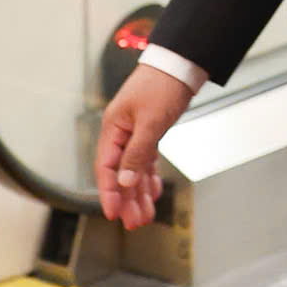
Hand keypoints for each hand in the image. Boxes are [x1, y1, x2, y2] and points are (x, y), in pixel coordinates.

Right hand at [94, 65, 190, 228]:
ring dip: (138, 192)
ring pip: (133, 169)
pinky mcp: (149, 131)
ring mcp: (135, 132)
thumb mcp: (150, 122)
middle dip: (127, 198)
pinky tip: (153, 192)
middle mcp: (121, 132)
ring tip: (145, 215)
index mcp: (113, 128)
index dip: (108, 192)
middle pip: (120, 172)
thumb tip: (124, 182)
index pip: (105, 167)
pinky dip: (149, 176)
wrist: (181, 63)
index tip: (113, 214)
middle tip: (134, 223)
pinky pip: (145, 159)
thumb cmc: (162, 85)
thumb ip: (137, 153)